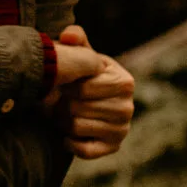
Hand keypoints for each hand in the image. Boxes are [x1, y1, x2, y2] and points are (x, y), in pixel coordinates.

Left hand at [47, 25, 133, 159]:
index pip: (83, 88)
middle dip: (61, 104)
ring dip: (62, 121)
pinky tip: (67, 133)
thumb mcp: (82, 55)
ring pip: (76, 127)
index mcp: (124, 82)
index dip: (66, 85)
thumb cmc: (84, 74)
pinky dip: (70, 142)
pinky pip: (84, 150)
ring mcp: (122, 129)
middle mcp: (128, 107)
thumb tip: (69, 36)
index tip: (62, 82)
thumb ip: (75, 40)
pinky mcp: (114, 147)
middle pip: (78, 109)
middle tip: (58, 100)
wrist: (88, 102)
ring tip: (62, 113)